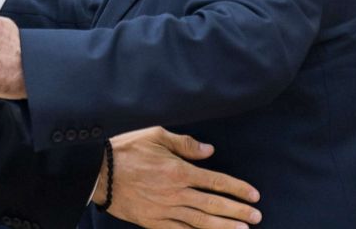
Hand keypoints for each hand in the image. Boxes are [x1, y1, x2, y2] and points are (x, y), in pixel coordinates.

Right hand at [94, 127, 261, 228]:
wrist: (98, 173)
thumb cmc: (125, 150)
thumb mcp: (155, 135)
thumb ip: (184, 144)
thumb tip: (209, 150)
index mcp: (178, 170)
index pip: (215, 180)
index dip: (237, 188)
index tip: (254, 195)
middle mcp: (176, 193)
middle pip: (213, 204)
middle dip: (237, 210)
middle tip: (257, 216)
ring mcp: (165, 210)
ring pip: (201, 221)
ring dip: (224, 226)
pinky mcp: (153, 222)